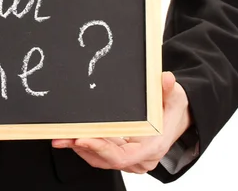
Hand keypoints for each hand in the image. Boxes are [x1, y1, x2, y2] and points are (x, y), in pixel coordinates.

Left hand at [51, 72, 191, 173]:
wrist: (176, 119)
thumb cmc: (172, 109)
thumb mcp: (174, 96)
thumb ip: (167, 88)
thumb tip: (165, 78)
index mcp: (152, 148)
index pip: (122, 156)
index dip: (100, 149)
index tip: (81, 139)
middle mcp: (141, 159)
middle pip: (107, 159)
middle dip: (82, 148)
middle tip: (61, 137)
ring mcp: (131, 160)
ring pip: (101, 159)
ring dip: (80, 149)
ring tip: (61, 137)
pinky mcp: (122, 156)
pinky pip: (101, 156)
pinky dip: (86, 147)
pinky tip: (72, 137)